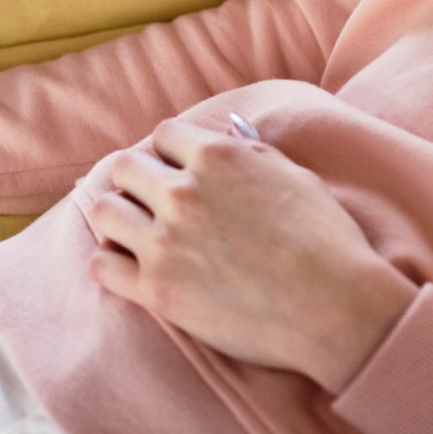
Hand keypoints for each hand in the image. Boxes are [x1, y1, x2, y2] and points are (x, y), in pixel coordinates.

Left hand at [85, 117, 415, 393]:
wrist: (330, 302)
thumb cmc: (323, 236)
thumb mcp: (294, 175)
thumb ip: (252, 151)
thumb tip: (229, 131)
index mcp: (219, 157)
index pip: (165, 133)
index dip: (172, 150)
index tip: (179, 168)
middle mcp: (183, 192)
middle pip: (125, 167)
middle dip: (138, 178)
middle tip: (153, 200)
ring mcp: (164, 241)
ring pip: (105, 211)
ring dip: (119, 216)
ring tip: (138, 231)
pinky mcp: (156, 289)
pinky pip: (102, 265)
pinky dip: (112, 261)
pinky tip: (133, 265)